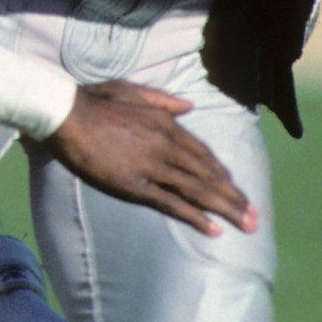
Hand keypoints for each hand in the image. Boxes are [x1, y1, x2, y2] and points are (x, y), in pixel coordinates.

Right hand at [43, 81, 258, 235]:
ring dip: (226, 209)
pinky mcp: (136, 185)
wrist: (66, 114)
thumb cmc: (94, 100)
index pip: (204, 154)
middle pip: (209, 175)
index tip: (236, 189)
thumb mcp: (133, 91)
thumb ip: (163, 101)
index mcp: (167, 124)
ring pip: (198, 190)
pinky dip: (195, 217)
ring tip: (246, 225)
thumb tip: (189, 106)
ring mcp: (153, 166)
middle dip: (234, 197)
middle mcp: (167, 145)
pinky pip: (172, 204)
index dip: (222, 174)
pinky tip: (213, 230)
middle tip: (254, 216)